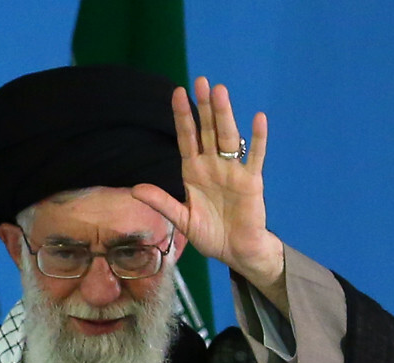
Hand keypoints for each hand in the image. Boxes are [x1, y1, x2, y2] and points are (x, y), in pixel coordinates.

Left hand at [133, 76, 285, 306]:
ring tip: (220, 92)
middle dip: (204, 107)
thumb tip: (135, 189)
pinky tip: (258, 119)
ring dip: (224, 115)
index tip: (176, 92)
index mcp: (194, 171)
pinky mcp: (251, 181)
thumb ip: (161, 203)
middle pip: (207, 130)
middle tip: (201, 80)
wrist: (236, 251)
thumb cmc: (209, 234)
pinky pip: (255, 156)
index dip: (182, 116)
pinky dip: (258, 139)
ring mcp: (233, 170)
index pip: (186, 137)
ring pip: (228, 137)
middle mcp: (213, 165)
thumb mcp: (181, 220)